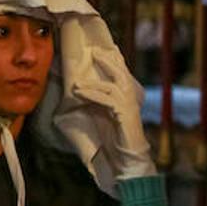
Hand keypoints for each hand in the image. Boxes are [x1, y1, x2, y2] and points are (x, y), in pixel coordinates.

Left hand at [70, 49, 154, 178]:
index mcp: (126, 96)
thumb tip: (79, 88)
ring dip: (93, 82)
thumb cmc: (114, 138)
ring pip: (113, 84)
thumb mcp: (103, 115)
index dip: (115, 59)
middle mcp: (130, 97)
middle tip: (94, 51)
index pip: (122, 72)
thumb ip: (97, 101)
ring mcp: (129, 105)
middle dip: (108, 60)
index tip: (106, 47)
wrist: (126, 158)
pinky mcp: (125, 114)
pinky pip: (108, 99)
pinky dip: (93, 94)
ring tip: (76, 82)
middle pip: (121, 72)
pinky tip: (80, 92)